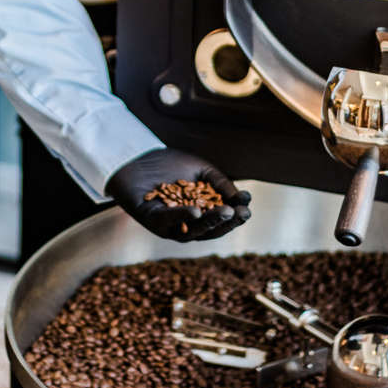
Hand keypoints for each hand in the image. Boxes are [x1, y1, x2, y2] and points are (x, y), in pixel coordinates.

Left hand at [106, 148, 251, 242]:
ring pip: (192, 230)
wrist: (138, 157)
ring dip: (210, 222)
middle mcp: (186, 224)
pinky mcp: (152, 220)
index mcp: (200, 214)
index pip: (221, 219)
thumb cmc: (170, 164)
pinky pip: (168, 221)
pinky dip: (182, 217)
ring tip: (226, 211)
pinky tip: (197, 211)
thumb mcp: (201, 170)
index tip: (248, 204)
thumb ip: (220, 183)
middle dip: (227, 222)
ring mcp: (169, 225)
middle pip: (210, 230)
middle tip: (241, 213)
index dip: (236, 214)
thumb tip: (243, 199)